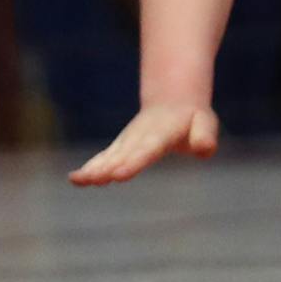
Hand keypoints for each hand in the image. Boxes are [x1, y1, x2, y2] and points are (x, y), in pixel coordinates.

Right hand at [69, 102, 218, 186]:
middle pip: (124, 153)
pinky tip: (75, 180)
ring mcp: (127, 141)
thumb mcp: (205, 123)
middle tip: (95, 179)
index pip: (148, 149)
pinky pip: (104, 158)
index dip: (134, 162)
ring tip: (78, 180)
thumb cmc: (192, 119)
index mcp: (163, 132)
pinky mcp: (120, 147)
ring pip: (110, 156)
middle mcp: (140, 135)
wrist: (173, 101)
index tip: (119, 175)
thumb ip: (205, 136)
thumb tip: (204, 149)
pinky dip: (91, 168)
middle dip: (109, 167)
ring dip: (95, 169)